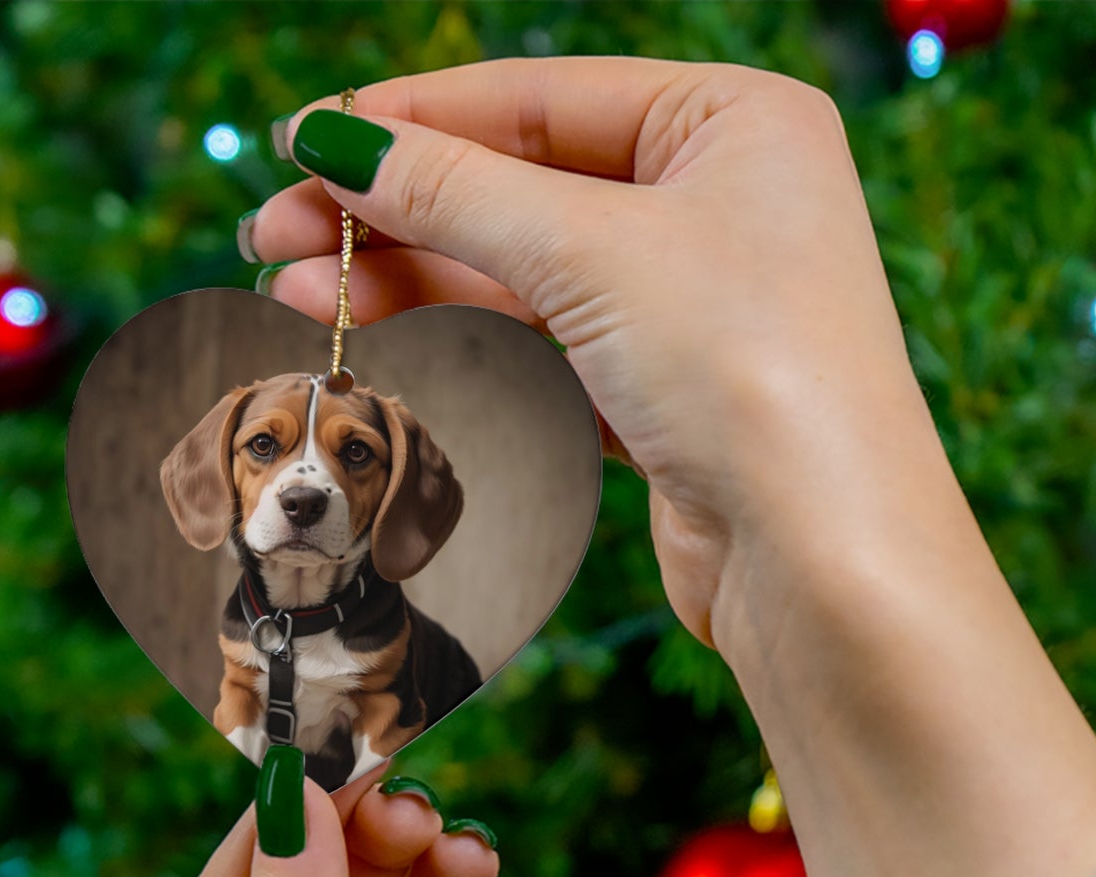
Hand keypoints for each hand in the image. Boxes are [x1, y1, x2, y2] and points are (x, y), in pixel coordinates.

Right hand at [247, 56, 940, 654]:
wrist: (820, 559)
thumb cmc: (747, 372)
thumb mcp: (592, 251)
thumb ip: (456, 190)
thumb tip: (336, 140)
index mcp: (734, 122)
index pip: (541, 98)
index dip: (412, 118)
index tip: (302, 140)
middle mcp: (720, 201)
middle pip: (523, 184)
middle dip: (395, 209)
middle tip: (274, 234)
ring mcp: (693, 301)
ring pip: (526, 269)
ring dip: (413, 276)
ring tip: (297, 292)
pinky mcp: (667, 391)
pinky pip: (547, 341)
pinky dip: (468, 336)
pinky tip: (386, 332)